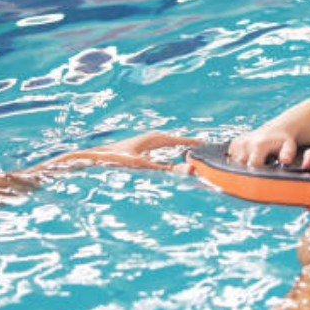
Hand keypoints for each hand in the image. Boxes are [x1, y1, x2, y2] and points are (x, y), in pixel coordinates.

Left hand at [41, 131, 200, 174]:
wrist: (92, 160)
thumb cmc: (116, 161)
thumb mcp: (145, 167)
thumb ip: (169, 170)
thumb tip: (192, 170)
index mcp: (158, 138)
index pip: (187, 142)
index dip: (201, 148)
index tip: (217, 153)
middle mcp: (155, 139)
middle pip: (181, 146)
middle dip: (195, 154)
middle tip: (214, 164)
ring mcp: (148, 145)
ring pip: (173, 151)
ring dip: (184, 159)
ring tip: (199, 168)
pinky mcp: (143, 153)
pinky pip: (165, 156)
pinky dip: (173, 162)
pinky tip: (175, 171)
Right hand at [228, 127, 298, 167]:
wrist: (277, 129)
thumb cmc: (283, 140)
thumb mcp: (289, 146)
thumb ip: (287, 154)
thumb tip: (285, 161)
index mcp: (258, 145)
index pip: (252, 166)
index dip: (257, 174)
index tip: (262, 176)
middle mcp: (246, 143)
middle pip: (241, 166)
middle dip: (248, 171)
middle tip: (259, 169)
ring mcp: (239, 143)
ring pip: (235, 163)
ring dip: (243, 166)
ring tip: (256, 162)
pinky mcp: (234, 143)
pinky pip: (232, 158)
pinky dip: (239, 161)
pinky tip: (249, 158)